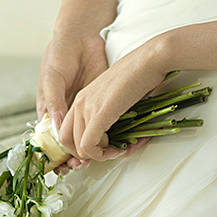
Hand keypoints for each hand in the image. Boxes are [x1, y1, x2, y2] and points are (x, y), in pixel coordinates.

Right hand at [37, 29, 110, 166]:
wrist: (81, 36)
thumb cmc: (59, 55)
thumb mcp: (52, 78)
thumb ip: (55, 102)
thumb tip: (58, 126)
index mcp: (50, 110)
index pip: (51, 139)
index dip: (56, 154)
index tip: (64, 165)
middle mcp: (67, 113)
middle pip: (70, 142)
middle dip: (76, 156)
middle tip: (83, 163)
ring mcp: (84, 110)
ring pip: (88, 136)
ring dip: (93, 149)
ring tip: (98, 156)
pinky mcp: (101, 103)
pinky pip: (105, 123)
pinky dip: (109, 134)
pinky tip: (113, 142)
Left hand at [60, 38, 169, 163]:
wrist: (148, 61)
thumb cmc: (139, 75)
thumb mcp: (116, 97)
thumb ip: (109, 114)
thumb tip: (114, 135)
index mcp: (82, 98)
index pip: (69, 132)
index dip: (86, 146)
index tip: (107, 146)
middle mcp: (79, 103)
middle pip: (68, 143)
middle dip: (90, 154)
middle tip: (111, 152)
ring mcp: (86, 107)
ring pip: (80, 148)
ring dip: (101, 155)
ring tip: (121, 149)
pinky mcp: (98, 114)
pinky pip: (90, 146)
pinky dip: (104, 154)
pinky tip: (120, 147)